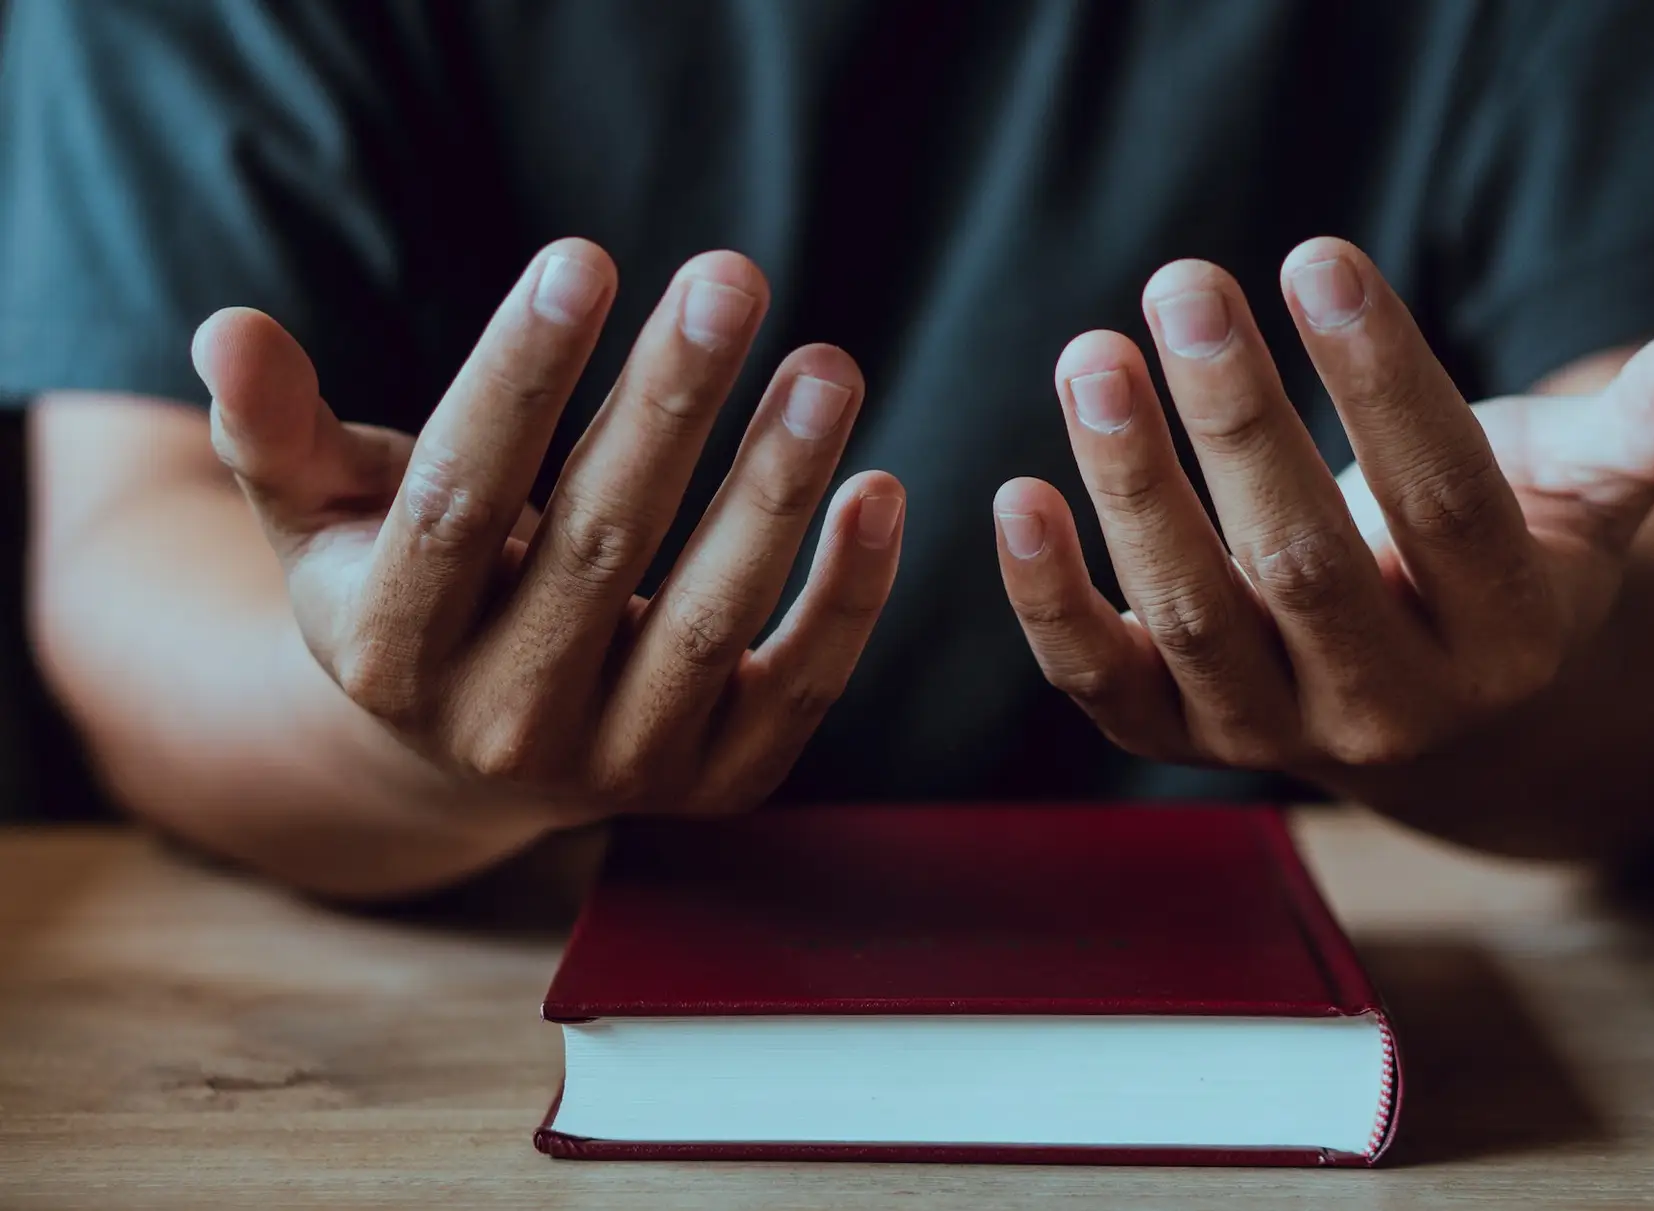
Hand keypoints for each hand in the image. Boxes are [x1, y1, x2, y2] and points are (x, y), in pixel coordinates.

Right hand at [193, 240, 903, 821]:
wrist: (474, 740)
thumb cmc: (401, 585)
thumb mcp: (323, 516)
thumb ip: (280, 432)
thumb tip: (225, 331)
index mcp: (389, 649)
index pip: (455, 497)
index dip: (519, 375)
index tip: (583, 259)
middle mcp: (501, 723)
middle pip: (597, 544)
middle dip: (669, 402)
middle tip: (730, 280)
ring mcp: (618, 764)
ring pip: (709, 616)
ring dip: (777, 486)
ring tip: (827, 368)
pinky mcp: (718, 781)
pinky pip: (797, 685)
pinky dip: (848, 596)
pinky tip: (880, 490)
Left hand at [994, 237, 1653, 771]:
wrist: (1429, 692)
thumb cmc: (1500, 550)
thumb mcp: (1583, 493)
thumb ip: (1648, 433)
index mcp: (1507, 634)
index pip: (1446, 501)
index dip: (1384, 382)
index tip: (1318, 256)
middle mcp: (1390, 703)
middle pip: (1306, 561)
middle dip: (1240, 420)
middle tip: (1185, 283)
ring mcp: (1273, 728)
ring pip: (1196, 617)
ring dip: (1134, 486)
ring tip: (1092, 355)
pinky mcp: (1173, 731)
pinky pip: (1100, 680)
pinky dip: (1050, 600)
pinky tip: (1015, 494)